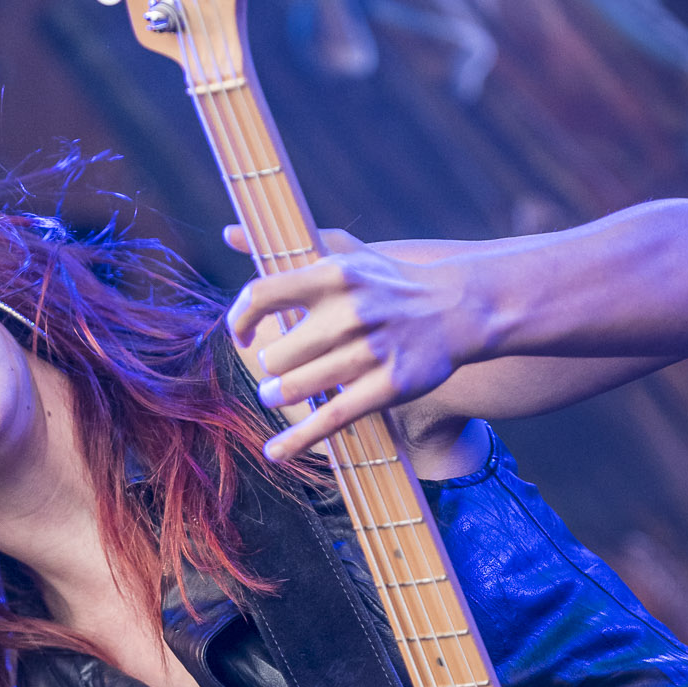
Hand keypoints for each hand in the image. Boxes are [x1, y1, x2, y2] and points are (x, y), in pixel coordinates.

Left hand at [223, 225, 483, 460]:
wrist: (457, 307)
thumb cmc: (389, 282)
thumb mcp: (345, 253)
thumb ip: (288, 247)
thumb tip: (230, 233)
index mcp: (333, 275)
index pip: (262, 295)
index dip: (240, 319)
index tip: (242, 335)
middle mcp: (349, 312)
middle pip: (278, 354)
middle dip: (270, 368)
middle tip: (275, 371)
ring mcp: (369, 352)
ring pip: (296, 387)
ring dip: (277, 395)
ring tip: (276, 394)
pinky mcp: (388, 386)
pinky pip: (329, 420)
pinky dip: (296, 440)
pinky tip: (275, 453)